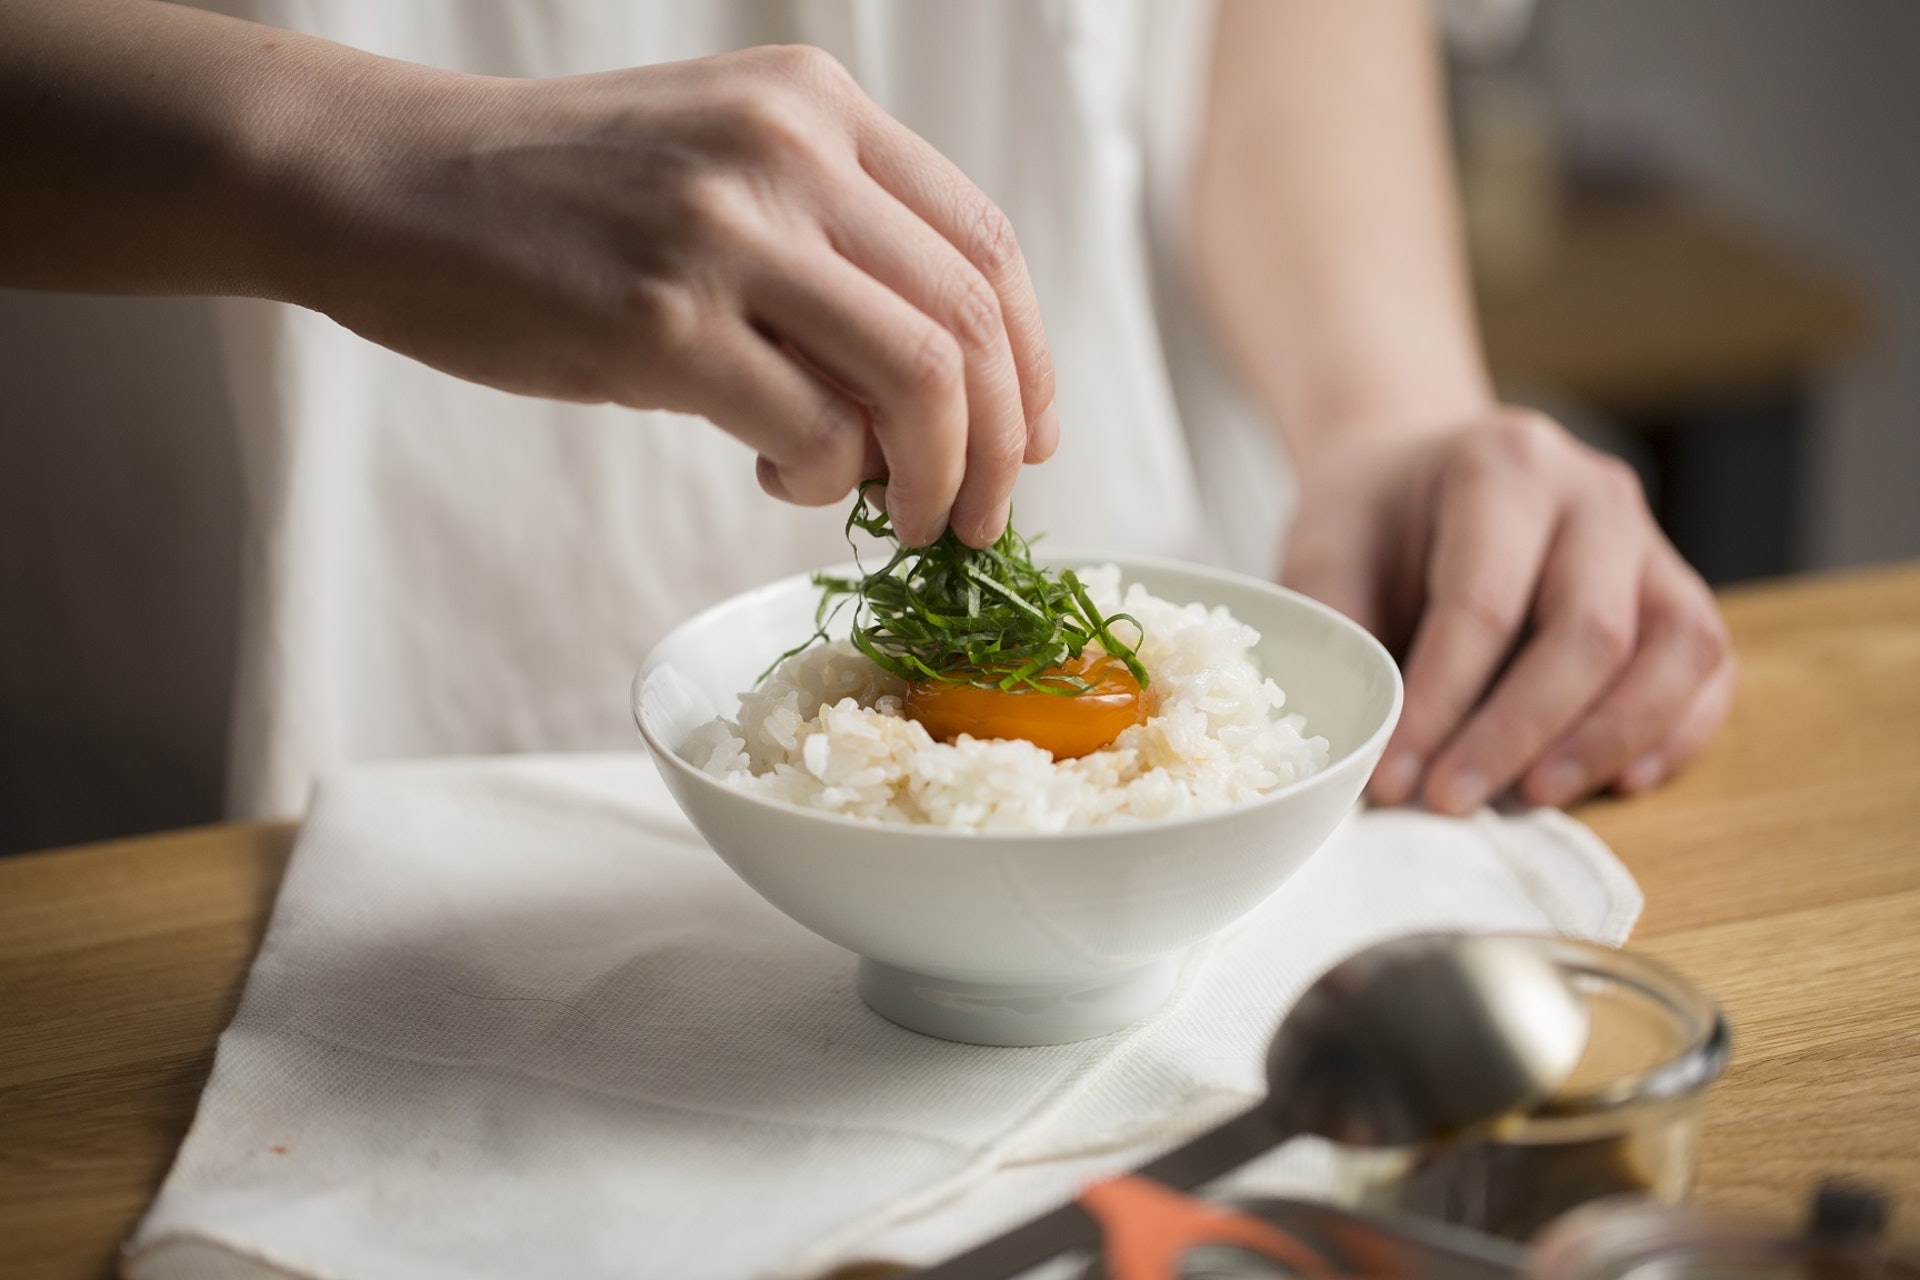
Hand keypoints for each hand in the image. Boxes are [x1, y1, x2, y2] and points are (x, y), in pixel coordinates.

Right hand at [277, 45, 1056, 545]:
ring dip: (935, 477)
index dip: (1031, 363)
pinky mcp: (662, 320)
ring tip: (904, 517)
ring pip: (921, 378)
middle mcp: (789, 151)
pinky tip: (778, 474)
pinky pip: (814, 432)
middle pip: (974, 319)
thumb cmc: (553, 201)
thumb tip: (936, 401)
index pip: (987, 246)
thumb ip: (828, 257)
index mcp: (816, 107)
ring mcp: (726, 230)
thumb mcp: (717, 177)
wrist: (384, 185)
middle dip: (998, 446)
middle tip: (975, 517)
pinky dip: (825, 480)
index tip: (1025, 440)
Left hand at [1282, 410, 1735, 812]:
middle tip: (1449, 802)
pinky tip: (1617, 784)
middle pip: (1589, 631)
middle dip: (1516, 734)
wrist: (1416, 475)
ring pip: (1676, 649)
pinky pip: (1708, 670)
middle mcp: (1594, 495)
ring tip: (1533, 798)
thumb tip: (1351, 748)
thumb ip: (1336, 638)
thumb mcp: (1322, 556)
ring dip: (1608, 741)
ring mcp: (1650, 542)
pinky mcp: (1677, 593)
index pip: (1484, 602)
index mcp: (1502, 465)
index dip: (1439, 701)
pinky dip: (1674, 735)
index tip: (1393, 777)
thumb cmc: (1371, 522)